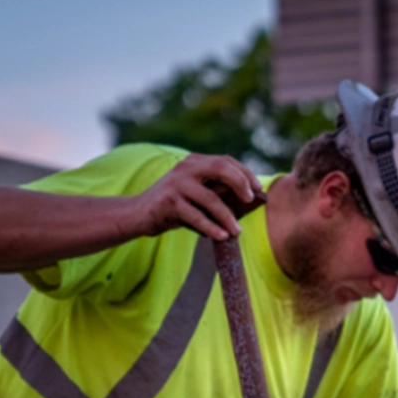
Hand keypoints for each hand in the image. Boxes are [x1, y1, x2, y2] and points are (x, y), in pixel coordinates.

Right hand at [134, 154, 261, 241]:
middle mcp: (186, 168)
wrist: (139, 214)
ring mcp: (177, 184)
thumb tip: (247, 203)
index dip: (245, 173)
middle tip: (250, 201)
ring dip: (228, 217)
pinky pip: (196, 216)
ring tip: (237, 232)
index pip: (225, 161)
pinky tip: (222, 236)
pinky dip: (211, 228)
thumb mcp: (195, 193)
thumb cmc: (175, 206)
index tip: (258, 189)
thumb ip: (215, 192)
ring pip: (211, 199)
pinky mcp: (170, 202)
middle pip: (221, 168)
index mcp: (195, 162)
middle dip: (241, 183)